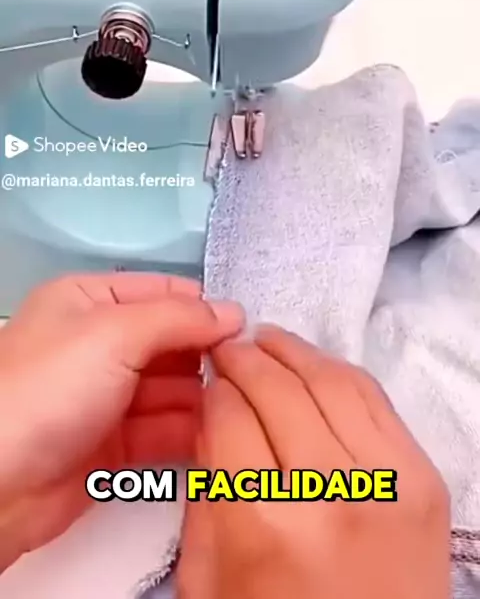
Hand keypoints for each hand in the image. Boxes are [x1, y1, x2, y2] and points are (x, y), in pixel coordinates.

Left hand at [0, 273, 242, 567]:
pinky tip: (226, 432)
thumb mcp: (113, 334)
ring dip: (206, 396)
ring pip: (172, 389)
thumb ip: (178, 319)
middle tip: (255, 372)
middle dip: (209, 355)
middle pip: (170, 342)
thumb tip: (234, 313)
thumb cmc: (49, 390)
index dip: (205, 308)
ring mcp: (106, 396)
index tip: (250, 329)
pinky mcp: (114, 446)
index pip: (161, 293)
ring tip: (247, 404)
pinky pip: (164, 430)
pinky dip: (192, 431)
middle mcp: (99, 344)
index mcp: (88, 302)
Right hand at [178, 325, 449, 598]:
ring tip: (267, 340)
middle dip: (245, 357)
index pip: (228, 415)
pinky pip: (375, 398)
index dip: (213, 387)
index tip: (207, 378)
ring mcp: (386, 481)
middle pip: (277, 388)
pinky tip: (314, 366)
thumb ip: (204, 492)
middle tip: (229, 348)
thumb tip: (212, 415)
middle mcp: (328, 493)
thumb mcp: (209, 577)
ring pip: (330, 379)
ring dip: (292, 350)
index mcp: (263, 525)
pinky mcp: (423, 478)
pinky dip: (339, 371)